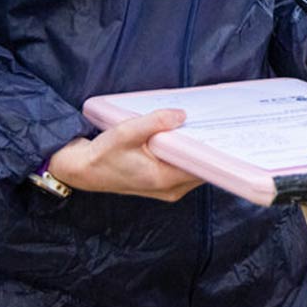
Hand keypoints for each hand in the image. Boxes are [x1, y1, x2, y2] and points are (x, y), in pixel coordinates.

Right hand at [48, 109, 203, 201]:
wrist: (84, 170)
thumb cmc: (102, 154)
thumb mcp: (126, 132)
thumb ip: (154, 122)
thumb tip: (181, 115)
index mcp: (164, 179)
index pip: (202, 168)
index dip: (215, 150)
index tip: (223, 133)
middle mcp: (170, 189)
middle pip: (203, 169)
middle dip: (209, 149)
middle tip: (216, 125)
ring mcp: (168, 190)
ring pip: (195, 171)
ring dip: (198, 152)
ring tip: (202, 129)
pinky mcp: (163, 186)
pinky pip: (185, 171)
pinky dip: (188, 157)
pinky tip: (186, 139)